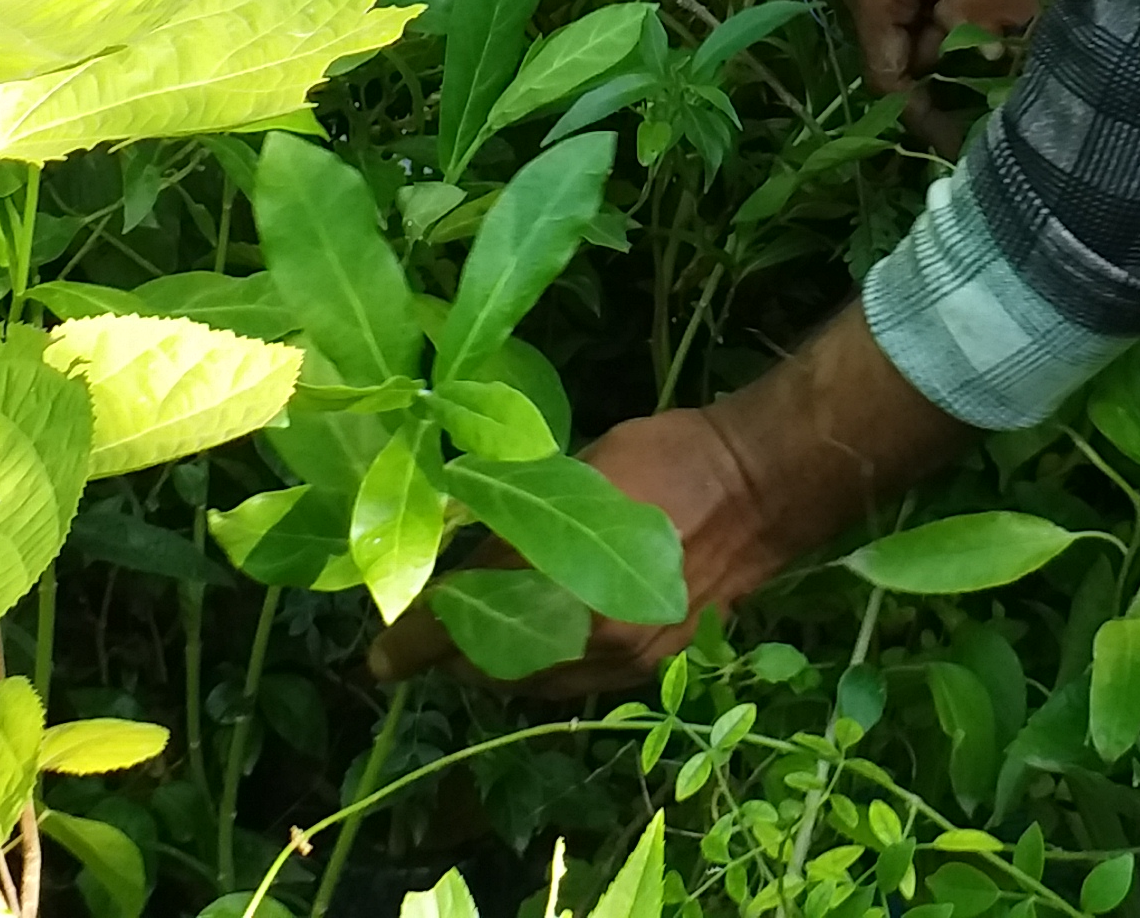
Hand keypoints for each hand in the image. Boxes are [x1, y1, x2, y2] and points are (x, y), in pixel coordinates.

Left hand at [372, 305, 974, 694]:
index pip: (459, 623)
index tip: (379, 663)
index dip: (412, 646)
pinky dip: (543, 668)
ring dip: (495, 668)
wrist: (761, 484)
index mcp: (556, 575)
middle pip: (490, 667)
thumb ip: (510, 514)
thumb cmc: (664, 456)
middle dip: (450, 658)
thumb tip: (453, 541)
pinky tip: (536, 640)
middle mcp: (584, 633)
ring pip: (532, 682)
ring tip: (473, 640)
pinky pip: (575, 682)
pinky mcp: (649, 663)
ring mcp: (621, 656)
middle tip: (421, 645)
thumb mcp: (570, 470)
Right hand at [835, 0, 1035, 148]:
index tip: (957, 137)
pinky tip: (964, 2)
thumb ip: (984, 24)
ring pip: (896, 27)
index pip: (886, 72)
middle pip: (890, 51)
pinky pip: (896, 0)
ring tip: (984, 35)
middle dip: (937, 69)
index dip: (923, 109)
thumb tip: (982, 66)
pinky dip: (928, 11)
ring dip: (936, 37)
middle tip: (986, 81)